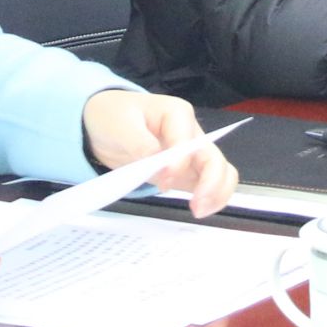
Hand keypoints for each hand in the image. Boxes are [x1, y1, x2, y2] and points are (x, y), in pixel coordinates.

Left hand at [82, 88, 238, 217]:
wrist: (104, 122)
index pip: (187, 142)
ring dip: (217, 193)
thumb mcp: (120, 125)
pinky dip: (211, 198)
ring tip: (199, 211)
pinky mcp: (187, 171)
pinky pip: (210, 184)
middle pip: (214, 158)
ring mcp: (192, 154)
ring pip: (221, 172)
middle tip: (196, 206)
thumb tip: (158, 165)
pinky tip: (198, 210)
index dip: (179, 164)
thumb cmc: (114, 116)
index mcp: (177, 114)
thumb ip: (140, 143)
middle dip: (211, 184)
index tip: (163, 180)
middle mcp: (191, 133)